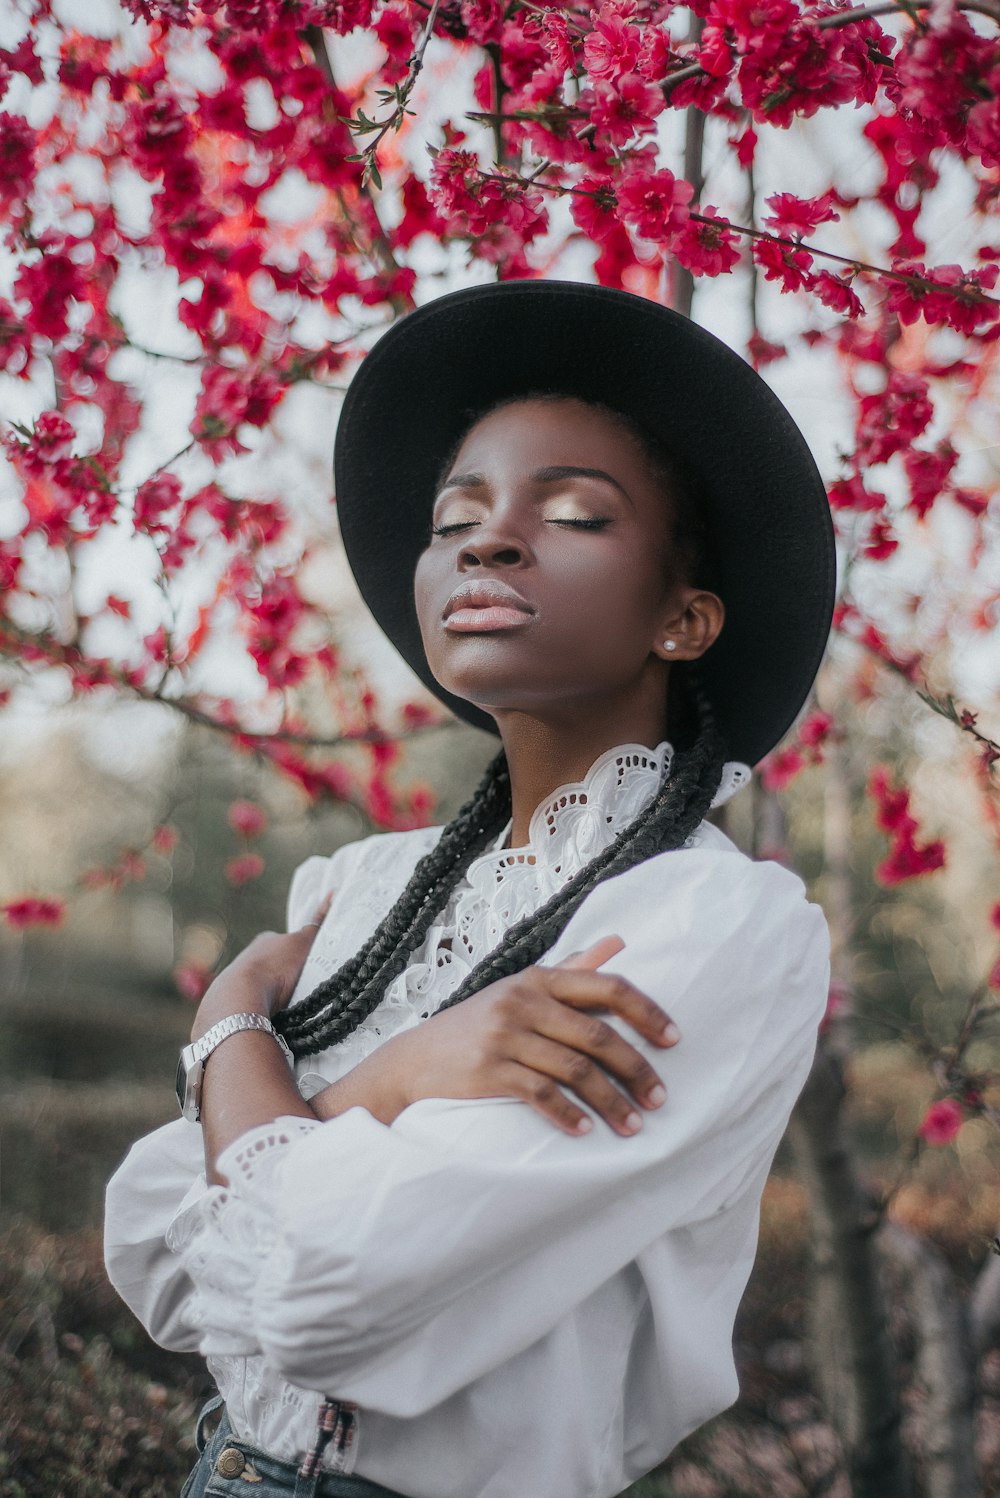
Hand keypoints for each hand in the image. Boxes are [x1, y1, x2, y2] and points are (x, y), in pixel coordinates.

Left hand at [192, 900, 330, 1041]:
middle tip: (302, 989)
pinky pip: (252, 1003)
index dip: (299, 954)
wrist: (241, 996)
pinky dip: (262, 1008)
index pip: (286, 943)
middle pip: (274, 964)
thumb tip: (333, 894)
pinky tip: (271, 1017)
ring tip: (288, 1007)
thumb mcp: (303, 943)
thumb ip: (317, 923)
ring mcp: (236, 979)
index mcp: (265, 940)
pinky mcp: (231, 1001)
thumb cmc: (275, 967)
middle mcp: (248, 956)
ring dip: (273, 993)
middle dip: (285, 975)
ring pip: (262, 984)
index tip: (308, 967)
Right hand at [357, 936, 679, 1137]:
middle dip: (636, 1069)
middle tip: (659, 1098)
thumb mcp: (522, 989)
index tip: (675, 1040)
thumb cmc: (478, 1025)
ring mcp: (504, 1035)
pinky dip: (568, 1114)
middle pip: (597, 1035)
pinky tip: (586, 1131)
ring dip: (610, 1102)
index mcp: (539, 979)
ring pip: (575, 1070)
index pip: (607, 987)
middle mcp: (523, 1001)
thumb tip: (618, 942)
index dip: (646, 1013)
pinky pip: (540, 1094)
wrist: (414, 1061)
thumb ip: (572, 968)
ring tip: (633, 1125)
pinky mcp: (488, 1070)